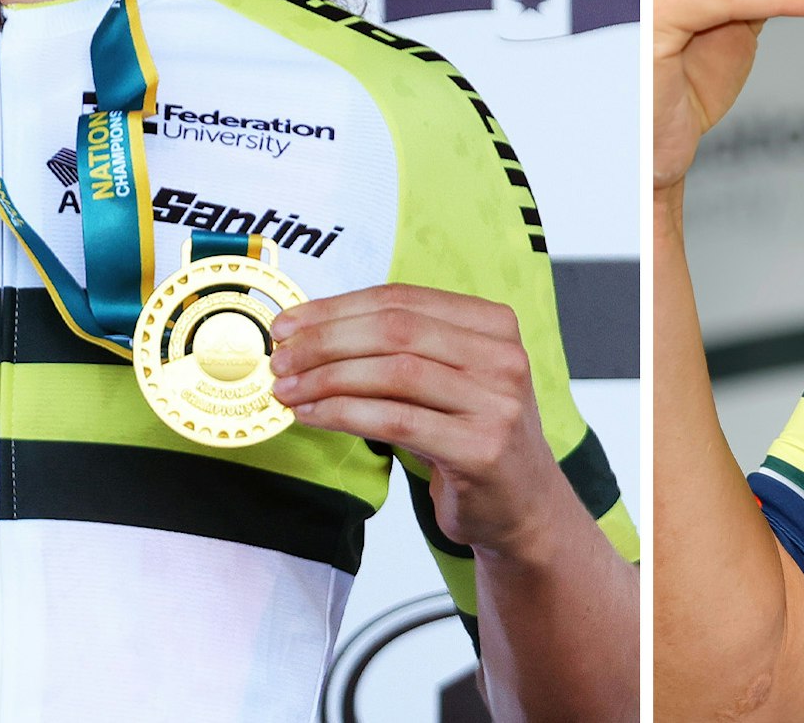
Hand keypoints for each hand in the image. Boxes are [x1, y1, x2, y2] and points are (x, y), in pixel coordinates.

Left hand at [268, 283, 572, 556]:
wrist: (523, 506)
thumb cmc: (471, 436)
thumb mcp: (449, 378)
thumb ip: (401, 349)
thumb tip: (311, 332)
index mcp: (493, 324)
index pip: (402, 298)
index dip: (337, 307)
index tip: (289, 324)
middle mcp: (503, 356)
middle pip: (396, 330)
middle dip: (326, 340)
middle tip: (280, 358)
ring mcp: (497, 402)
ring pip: (394, 373)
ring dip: (327, 379)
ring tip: (287, 390)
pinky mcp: (480, 448)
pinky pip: (396, 422)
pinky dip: (343, 415)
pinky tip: (312, 416)